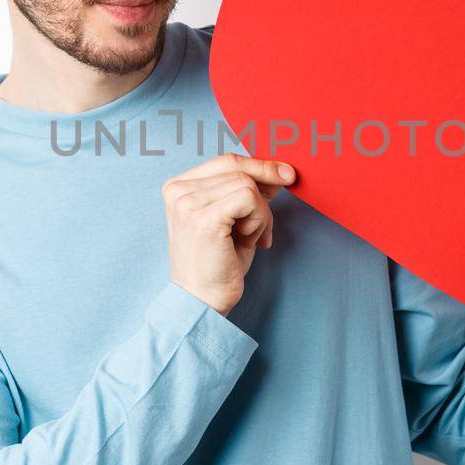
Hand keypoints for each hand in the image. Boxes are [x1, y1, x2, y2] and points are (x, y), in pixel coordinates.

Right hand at [161, 153, 296, 314]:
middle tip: (273, 214)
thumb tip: (276, 172)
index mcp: (179, 187)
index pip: (226, 161)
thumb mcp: (235, 221)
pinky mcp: (202, 218)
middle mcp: (178, 191)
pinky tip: (248, 241)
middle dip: (265, 190)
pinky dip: (259, 220)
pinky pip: (249, 198)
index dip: (260, 165)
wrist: (202, 303)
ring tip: (251, 239)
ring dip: (261, 214)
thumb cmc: (218, 265)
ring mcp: (187, 203)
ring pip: (247, 184)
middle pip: (238, 167)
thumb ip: (248, 193)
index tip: (286, 174)